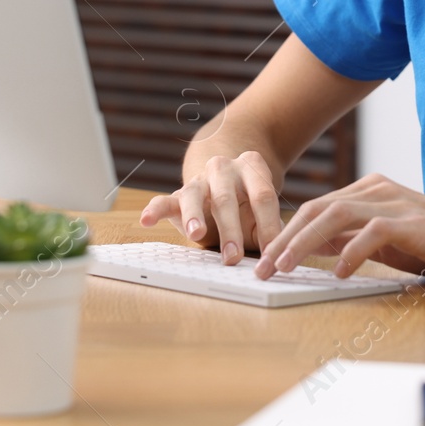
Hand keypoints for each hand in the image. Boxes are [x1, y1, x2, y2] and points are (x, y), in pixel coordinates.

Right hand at [138, 151, 282, 264]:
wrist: (225, 180)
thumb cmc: (248, 205)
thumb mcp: (262, 213)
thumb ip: (270, 230)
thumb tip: (278, 256)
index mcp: (252, 167)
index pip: (263, 196)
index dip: (268, 225)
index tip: (271, 253)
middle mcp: (224, 168)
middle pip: (227, 198)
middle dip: (230, 230)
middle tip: (232, 257)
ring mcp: (199, 180)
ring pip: (194, 195)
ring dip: (194, 217)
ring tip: (196, 234)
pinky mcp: (178, 194)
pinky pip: (163, 200)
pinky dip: (154, 210)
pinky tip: (146, 220)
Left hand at [253, 173, 424, 282]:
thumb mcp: (386, 241)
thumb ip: (350, 239)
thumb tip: (309, 249)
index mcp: (369, 190)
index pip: (315, 209)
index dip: (285, 233)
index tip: (264, 260)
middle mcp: (377, 190)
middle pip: (316, 209)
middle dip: (283, 238)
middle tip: (262, 268)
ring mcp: (395, 203)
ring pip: (335, 216)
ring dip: (304, 243)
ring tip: (284, 268)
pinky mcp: (412, 223)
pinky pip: (372, 232)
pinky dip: (352, 251)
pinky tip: (340, 272)